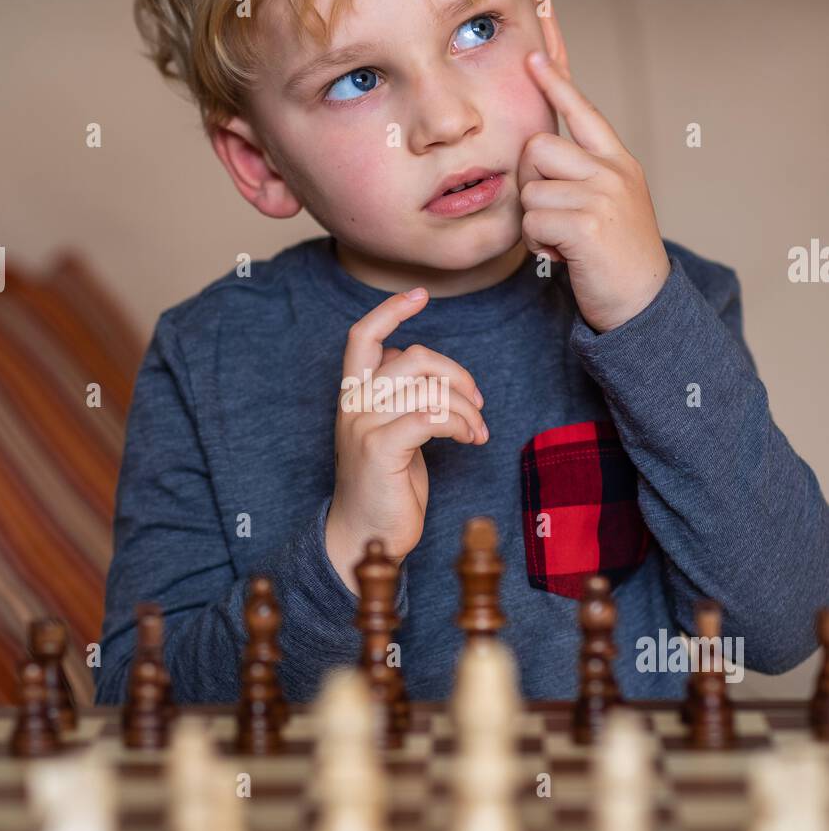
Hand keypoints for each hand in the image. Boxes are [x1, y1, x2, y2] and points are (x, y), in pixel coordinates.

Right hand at [325, 290, 487, 594]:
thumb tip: (432, 370)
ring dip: (466, 408)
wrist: (365, 535)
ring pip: (429, 388)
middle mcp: (353, 405)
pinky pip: (431, 416)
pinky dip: (461, 424)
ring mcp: (363, 426)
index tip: (421, 295)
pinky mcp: (380, 449)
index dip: (391, 310)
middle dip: (458, 375)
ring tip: (477, 431)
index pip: (363, 336)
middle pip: (415, 357)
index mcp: (353, 395)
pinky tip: (471, 440)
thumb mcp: (391, 431)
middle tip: (477, 404)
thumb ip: (399, 397)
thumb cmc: (386, 485)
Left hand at [518, 50, 669, 331]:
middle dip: (530, 182)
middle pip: (537, 147)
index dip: (555, 83)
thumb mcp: (611, 203)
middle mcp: (612, 171)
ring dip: (535, 221)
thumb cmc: (617, 257)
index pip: (583, 111)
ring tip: (562, 240)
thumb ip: (584, 174)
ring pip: (530, 189)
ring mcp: (601, 195)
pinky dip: (538, 244)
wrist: (644, 303)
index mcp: (618, 162)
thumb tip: (536, 155)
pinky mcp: (586, 224)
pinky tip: (563, 255)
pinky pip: (532, 221)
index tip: (533, 55)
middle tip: (551, 213)